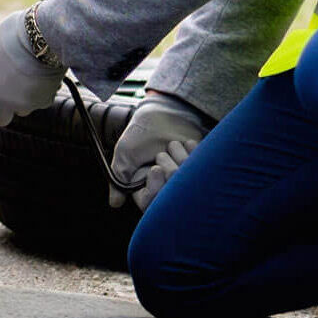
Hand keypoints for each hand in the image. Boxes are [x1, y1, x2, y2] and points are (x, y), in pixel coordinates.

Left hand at [0, 10, 64, 126]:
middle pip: (2, 118)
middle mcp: (10, 103)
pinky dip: (34, 93)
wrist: (46, 34)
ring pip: (21, 109)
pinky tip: (34, 77)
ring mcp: (30, 102)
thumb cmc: (14, 36)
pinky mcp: (47, 98)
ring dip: (17, 99)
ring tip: (19, 77)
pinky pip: (37, 101)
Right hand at [109, 93, 211, 210]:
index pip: (152, 204)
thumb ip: (119, 179)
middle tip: (161, 154)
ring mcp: (185, 179)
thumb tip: (115, 203)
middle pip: (173, 195)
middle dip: (168, 171)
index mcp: (147, 190)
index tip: (156, 169)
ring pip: (188, 180)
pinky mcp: (201, 168)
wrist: (161, 113)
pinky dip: (193, 152)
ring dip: (178, 157)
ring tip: (172, 144)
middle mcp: (167, 189)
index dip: (155, 189)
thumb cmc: (140, 135)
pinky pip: (202, 168)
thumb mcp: (124, 155)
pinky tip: (186, 143)